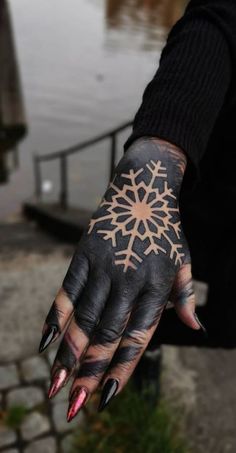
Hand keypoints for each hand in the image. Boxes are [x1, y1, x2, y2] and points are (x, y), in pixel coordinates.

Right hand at [39, 137, 200, 420]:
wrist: (142, 188)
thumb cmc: (165, 230)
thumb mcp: (183, 261)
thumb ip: (187, 295)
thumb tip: (195, 327)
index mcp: (156, 285)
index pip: (137, 336)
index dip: (122, 368)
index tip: (106, 396)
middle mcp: (128, 279)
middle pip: (107, 333)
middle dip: (90, 370)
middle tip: (75, 403)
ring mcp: (103, 266)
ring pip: (83, 317)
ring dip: (68, 352)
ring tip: (56, 383)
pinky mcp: (83, 254)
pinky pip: (67, 291)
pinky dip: (56, 318)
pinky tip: (46, 342)